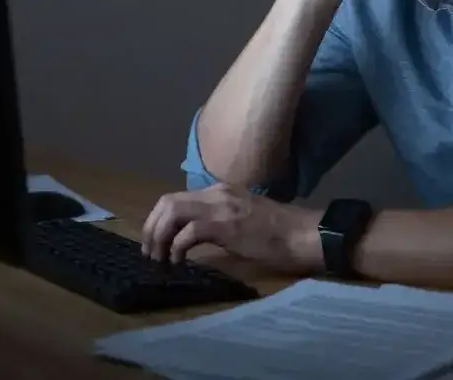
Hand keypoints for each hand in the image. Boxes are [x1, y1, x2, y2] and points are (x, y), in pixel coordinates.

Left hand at [140, 183, 322, 272]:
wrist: (302, 234)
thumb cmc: (278, 232)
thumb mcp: (241, 218)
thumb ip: (217, 221)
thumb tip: (191, 237)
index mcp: (219, 191)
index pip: (176, 197)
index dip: (158, 220)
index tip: (155, 242)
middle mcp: (216, 193)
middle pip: (167, 201)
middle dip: (151, 227)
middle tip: (149, 252)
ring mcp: (220, 207)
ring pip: (172, 212)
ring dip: (159, 236)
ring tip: (159, 258)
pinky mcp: (225, 225)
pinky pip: (188, 232)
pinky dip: (176, 247)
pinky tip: (179, 261)